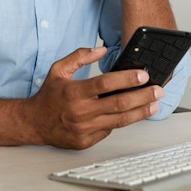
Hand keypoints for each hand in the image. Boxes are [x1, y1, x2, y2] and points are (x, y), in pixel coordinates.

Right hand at [27, 47, 162, 149]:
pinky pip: (109, 131)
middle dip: (142, 96)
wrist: (34, 123)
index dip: (127, 79)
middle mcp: (81, 111)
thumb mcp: (58, 69)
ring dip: (140, 112)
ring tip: (153, 104)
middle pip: (119, 104)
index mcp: (74, 92)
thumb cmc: (48, 96)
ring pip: (119, 121)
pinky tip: (131, 114)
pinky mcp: (86, 141)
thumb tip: (101, 50)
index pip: (106, 84)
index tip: (143, 75)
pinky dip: (120, 122)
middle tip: (157, 90)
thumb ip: (79, 57)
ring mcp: (84, 129)